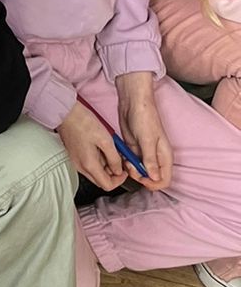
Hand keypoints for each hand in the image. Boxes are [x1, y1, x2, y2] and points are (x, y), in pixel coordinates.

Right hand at [56, 101, 125, 189]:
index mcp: (89, 165)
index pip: (107, 186)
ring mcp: (76, 162)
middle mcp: (81, 167)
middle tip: (118, 160)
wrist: (66, 113)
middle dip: (113, 174)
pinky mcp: (75, 156)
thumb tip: (119, 170)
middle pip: (101, 181)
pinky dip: (98, 161)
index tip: (124, 170)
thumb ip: (114, 158)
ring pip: (95, 173)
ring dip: (105, 167)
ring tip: (109, 151)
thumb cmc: (83, 123)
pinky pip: (89, 165)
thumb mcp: (106, 140)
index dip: (120, 181)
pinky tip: (100, 148)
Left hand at [116, 73, 172, 189]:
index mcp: (164, 156)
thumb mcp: (147, 140)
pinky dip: (126, 162)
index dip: (153, 184)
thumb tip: (155, 178)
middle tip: (131, 167)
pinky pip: (131, 162)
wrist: (132, 102)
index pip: (164, 180)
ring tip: (126, 160)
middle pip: (151, 178)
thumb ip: (150, 160)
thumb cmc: (144, 117)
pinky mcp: (134, 148)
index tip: (141, 178)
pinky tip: (123, 155)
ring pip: (140, 171)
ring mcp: (144, 153)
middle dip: (140, 177)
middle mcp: (156, 157)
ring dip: (132, 170)